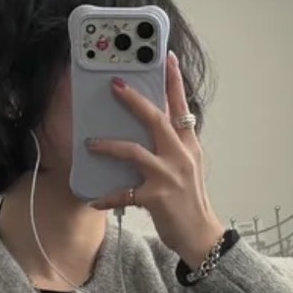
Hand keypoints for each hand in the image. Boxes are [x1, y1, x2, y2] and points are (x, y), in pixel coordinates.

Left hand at [87, 51, 226, 269]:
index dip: (174, 81)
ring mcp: (168, 176)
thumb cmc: (191, 201)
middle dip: (133, 101)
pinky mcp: (156, 198)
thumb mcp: (189, 167)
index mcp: (189, 145)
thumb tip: (150, 130)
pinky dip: (108, 197)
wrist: (201, 235)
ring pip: (135, 151)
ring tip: (91, 143)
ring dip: (109, 145)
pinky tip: (95, 200)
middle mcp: (180, 156)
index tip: (166, 57)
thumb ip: (174, 147)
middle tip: (114, 86)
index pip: (182, 107)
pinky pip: (124, 194)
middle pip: (156, 119)